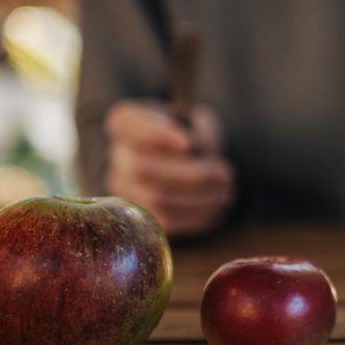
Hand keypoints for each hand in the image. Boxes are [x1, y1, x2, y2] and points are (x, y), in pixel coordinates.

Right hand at [104, 99, 235, 236]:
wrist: (191, 163)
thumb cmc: (194, 135)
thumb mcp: (199, 123)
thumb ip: (197, 133)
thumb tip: (192, 150)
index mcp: (126, 123)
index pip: (126, 123)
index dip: (154, 134)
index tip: (187, 142)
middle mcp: (119, 155)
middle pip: (141, 168)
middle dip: (190, 174)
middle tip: (224, 172)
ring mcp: (125, 188)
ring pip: (155, 199)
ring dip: (198, 196)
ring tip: (226, 188)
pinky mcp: (141, 214)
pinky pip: (166, 221)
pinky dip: (197, 214)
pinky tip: (217, 203)